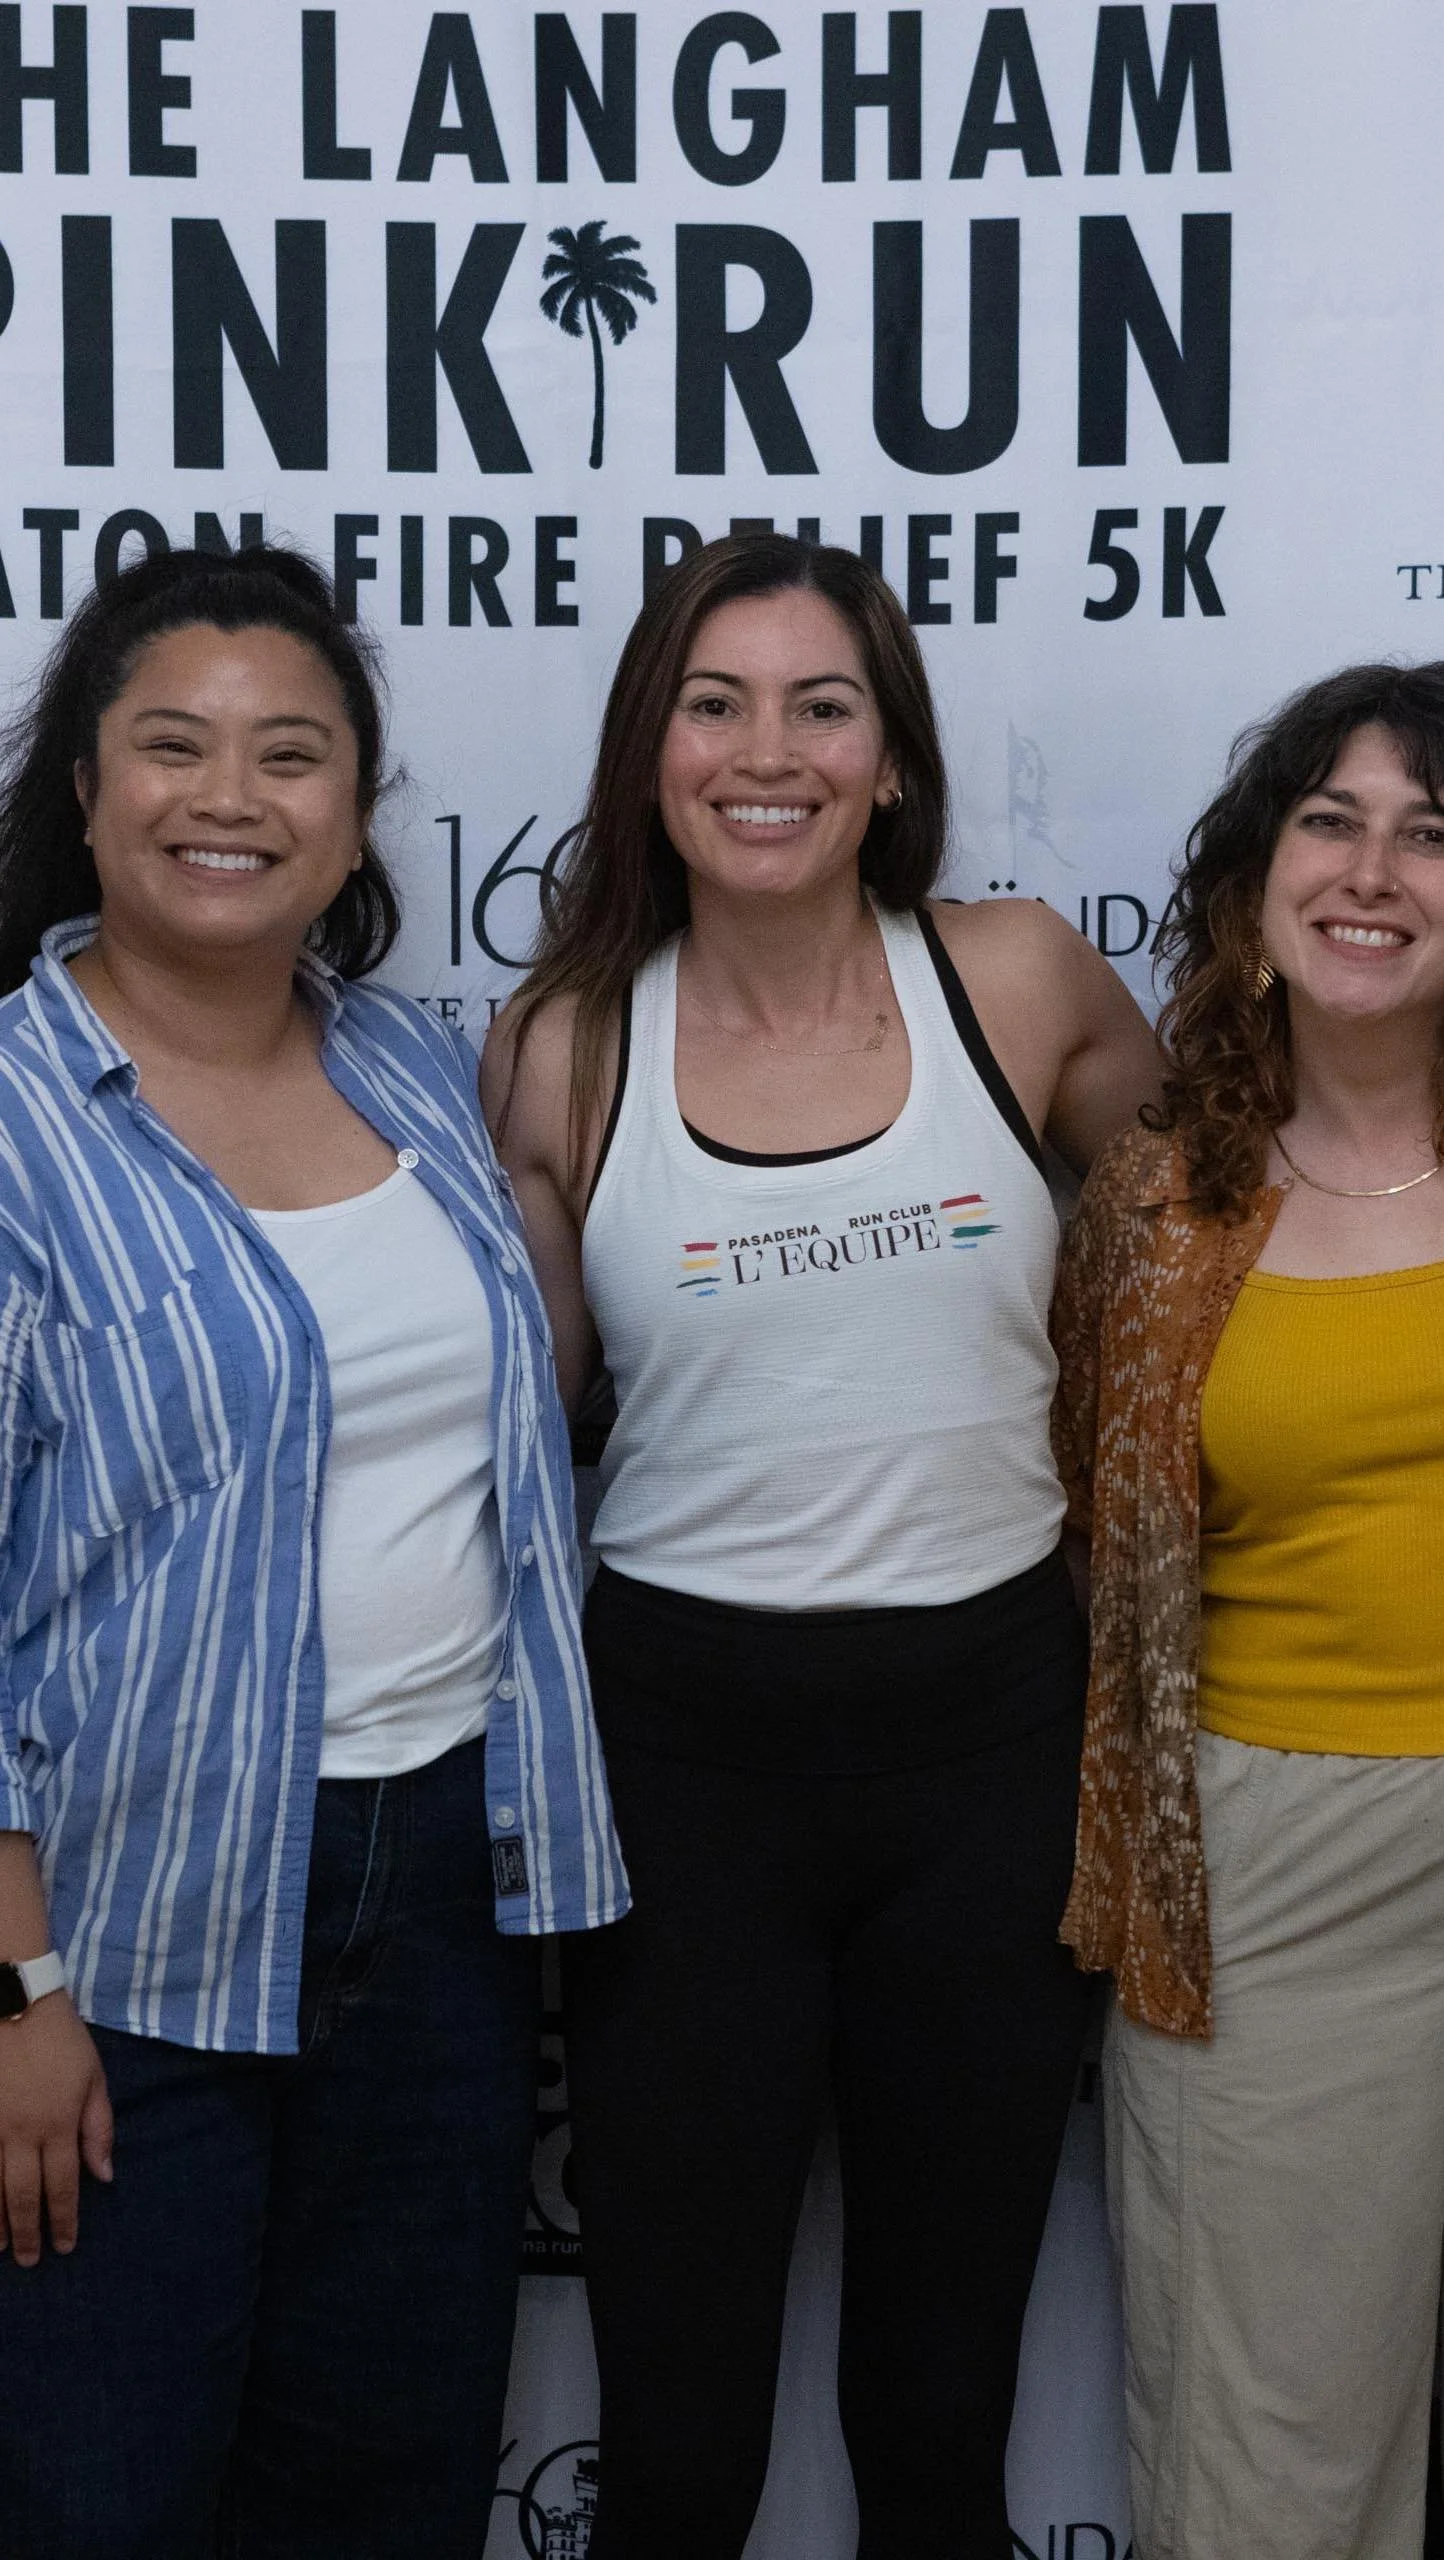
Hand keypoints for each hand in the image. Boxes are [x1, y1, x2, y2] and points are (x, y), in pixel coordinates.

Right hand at [0, 1993, 112, 2264]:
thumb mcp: (93, 2077)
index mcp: (57, 2124)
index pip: (62, 2186)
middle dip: (28, 2232)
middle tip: (30, 2260)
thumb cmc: (59, 2037)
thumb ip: (98, 2127)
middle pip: (23, 2196)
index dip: (63, 2220)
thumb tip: (103, 2176)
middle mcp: (21, 2134)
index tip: (65, 2246)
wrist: (12, 2000)